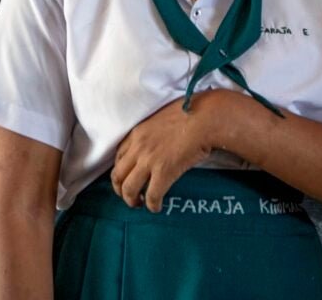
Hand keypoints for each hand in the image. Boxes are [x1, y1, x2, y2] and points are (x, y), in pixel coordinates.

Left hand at [111, 93, 218, 212]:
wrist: (204, 118)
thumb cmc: (189, 114)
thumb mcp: (161, 118)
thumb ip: (152, 133)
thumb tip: (156, 145)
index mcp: (137, 132)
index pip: (118, 156)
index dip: (120, 171)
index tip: (126, 177)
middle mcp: (138, 147)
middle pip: (117, 175)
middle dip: (120, 190)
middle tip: (130, 196)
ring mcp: (149, 160)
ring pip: (128, 189)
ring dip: (131, 201)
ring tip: (140, 204)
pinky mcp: (164, 172)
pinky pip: (151, 196)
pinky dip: (152, 205)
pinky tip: (157, 207)